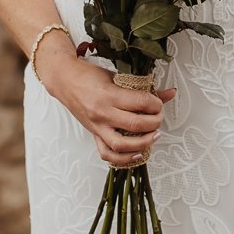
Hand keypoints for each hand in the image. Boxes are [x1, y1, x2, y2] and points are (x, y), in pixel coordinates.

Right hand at [39, 32, 175, 165]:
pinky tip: (137, 153)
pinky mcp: (93, 134)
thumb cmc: (89, 75)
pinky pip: (107, 153)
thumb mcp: (117, 76)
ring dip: (143, 143)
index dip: (156, 104)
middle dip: (154, 122)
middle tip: (159, 117)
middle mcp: (102, 113)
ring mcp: (97, 126)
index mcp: (109, 94)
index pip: (141, 103)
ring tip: (154, 136)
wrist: (65, 81)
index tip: (159, 102)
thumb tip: (169, 93)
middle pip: (136, 124)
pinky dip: (123, 158)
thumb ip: (143, 87)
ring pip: (122, 144)